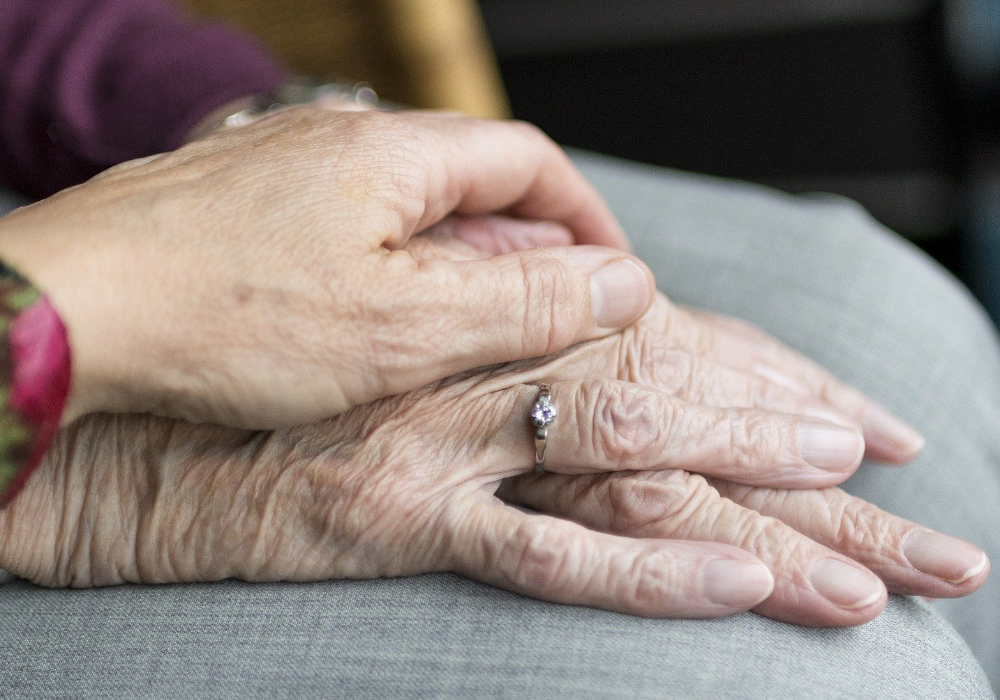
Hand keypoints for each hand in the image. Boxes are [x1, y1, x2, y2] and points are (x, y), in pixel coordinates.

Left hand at [0, 108, 648, 428]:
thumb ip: (523, 301)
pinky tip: (374, 321)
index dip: (585, 218)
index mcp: (395, 154)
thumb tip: (623, 283)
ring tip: (469, 329)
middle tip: (548, 316)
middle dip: (526, 246)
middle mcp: (341, 142)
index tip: (612, 274)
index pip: (530, 161)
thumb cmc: (227, 315)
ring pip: (407, 208)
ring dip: (457, 261)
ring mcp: (285, 168)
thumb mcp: (406, 325)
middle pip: (471, 181)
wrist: (69, 313)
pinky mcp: (241, 207)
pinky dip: (388, 269)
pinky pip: (345, 227)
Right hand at [0, 348, 983, 624]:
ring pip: (638, 469)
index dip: (774, 380)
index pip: (672, 347)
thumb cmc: (285, 386)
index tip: (862, 419)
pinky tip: (742, 587)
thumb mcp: (407, 356)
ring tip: (877, 560)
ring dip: (761, 507)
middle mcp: (489, 368)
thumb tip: (589, 348)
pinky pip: (544, 548)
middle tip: (911, 487)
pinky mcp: (401, 513)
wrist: (155, 425)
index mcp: (498, 325)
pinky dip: (648, 573)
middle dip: (803, 449)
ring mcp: (451, 440)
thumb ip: (500, 352)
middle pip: (681, 406)